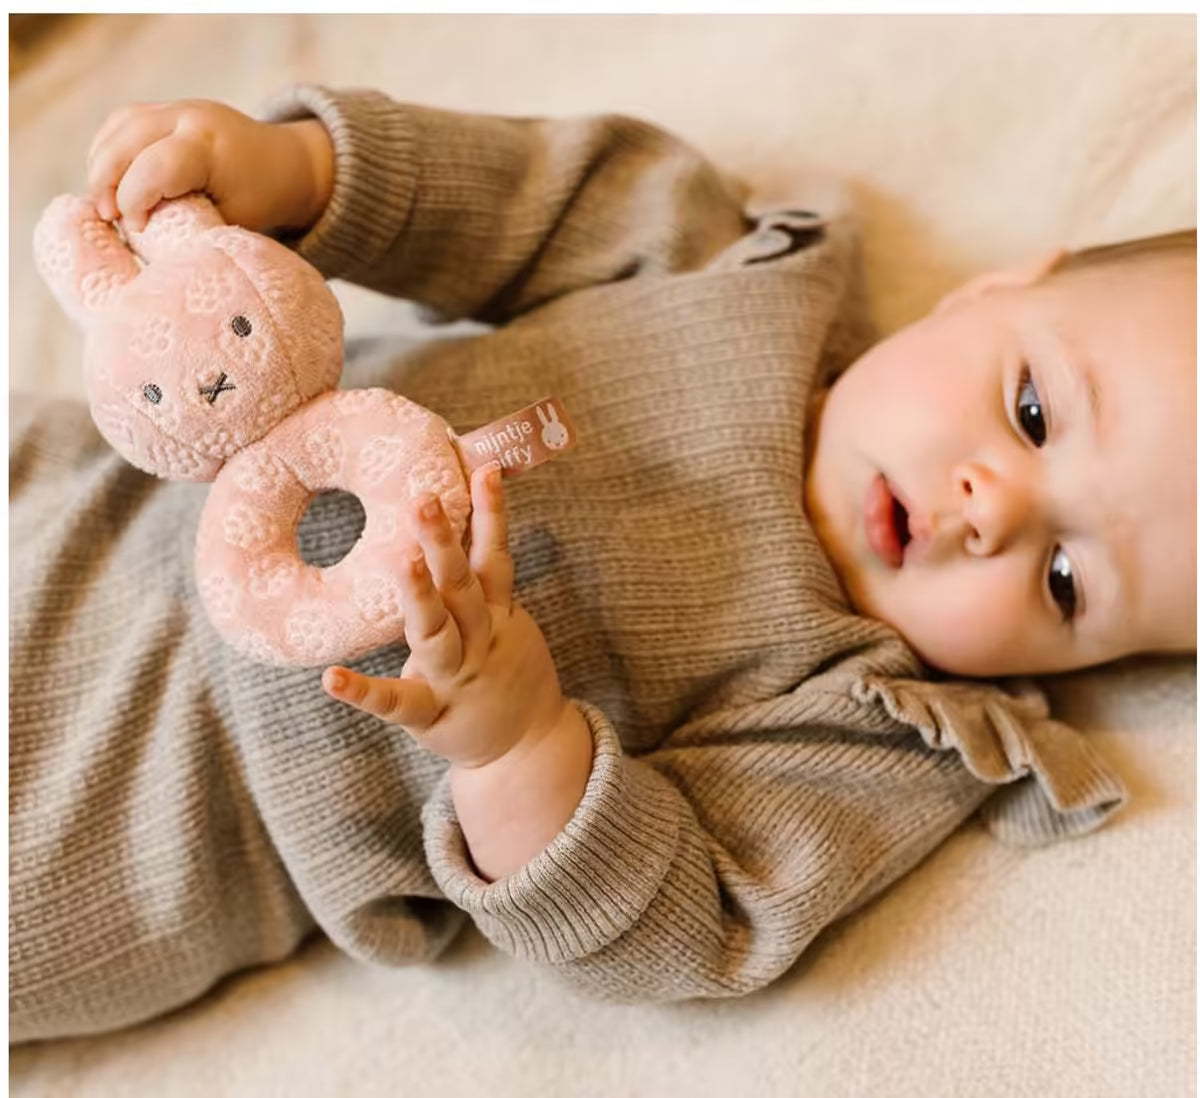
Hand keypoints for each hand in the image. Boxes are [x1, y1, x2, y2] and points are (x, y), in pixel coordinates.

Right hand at [85, 98, 333, 232]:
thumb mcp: (234, 221)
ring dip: (101, 166)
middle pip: (124, 142)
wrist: (287, 162)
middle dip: (106, 183)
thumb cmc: (262, 199)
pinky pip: (121, 124)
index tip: (136, 231)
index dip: (134, 201)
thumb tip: (144, 244)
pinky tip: (111, 182)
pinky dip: (108, 152)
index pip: (154, 168)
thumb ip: (191, 228)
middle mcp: (188, 117)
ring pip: (117, 128)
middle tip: (107, 220)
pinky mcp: (166, 108)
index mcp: (210, 146)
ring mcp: (175, 107)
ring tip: (105, 204)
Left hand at [323, 464, 570, 769]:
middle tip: (424, 499)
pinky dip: (365, 692)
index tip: (483, 470)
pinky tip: (331, 679)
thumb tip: (463, 516)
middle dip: (445, 542)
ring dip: (420, 597)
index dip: (492, 515)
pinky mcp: (430, 715)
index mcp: (496, 614)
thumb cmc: (502, 671)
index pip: (494, 557)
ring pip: (438, 633)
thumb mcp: (505, 623)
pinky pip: (396, 703)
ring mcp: (455, 678)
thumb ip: (483, 580)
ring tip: (400, 560)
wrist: (525, 747)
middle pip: (464, 586)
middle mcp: (479, 640)